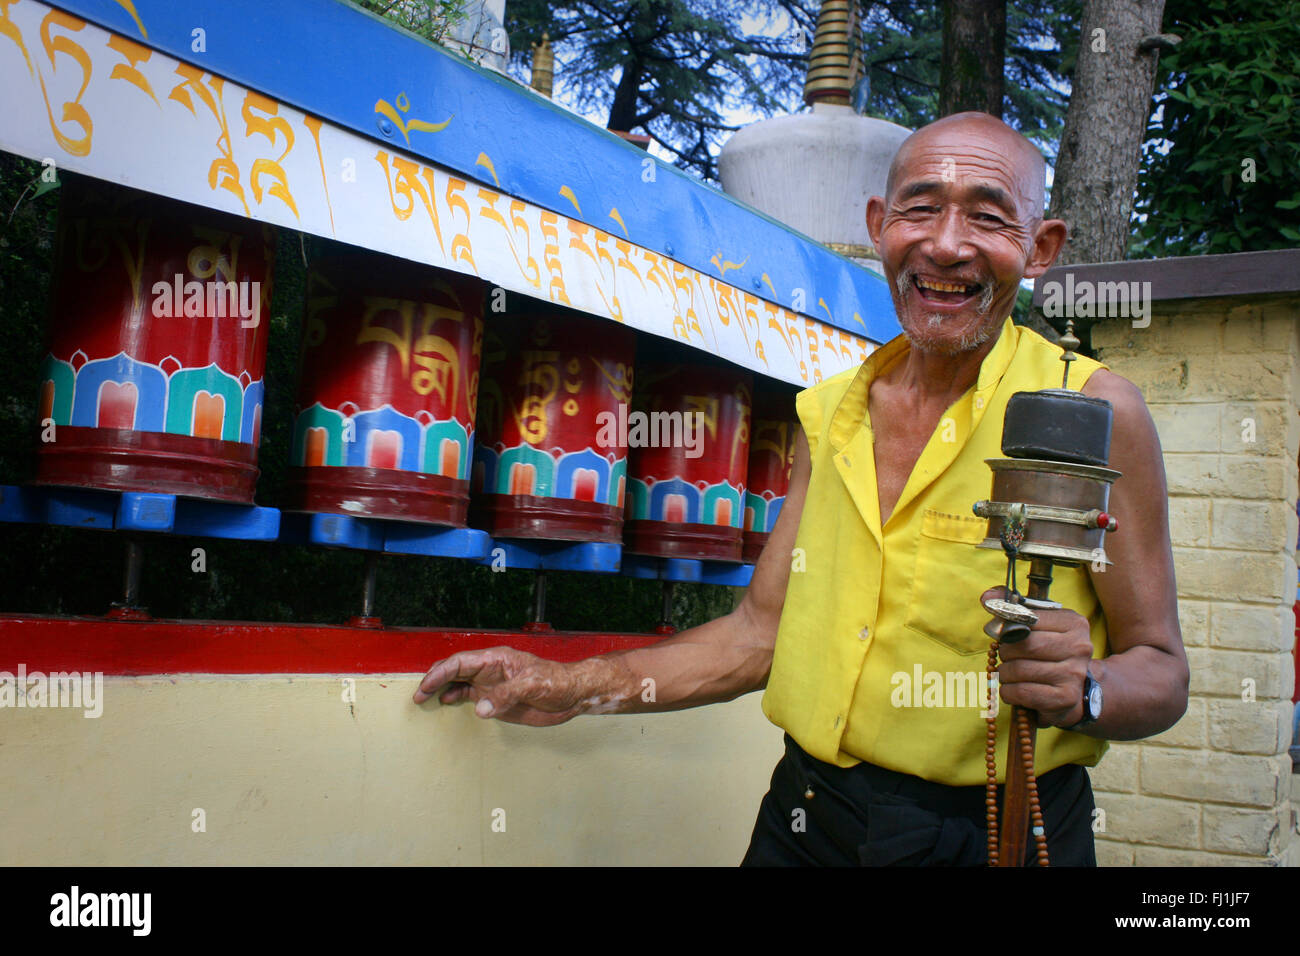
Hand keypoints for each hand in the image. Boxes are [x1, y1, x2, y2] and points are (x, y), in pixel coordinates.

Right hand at [413, 647, 587, 726]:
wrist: (572, 695)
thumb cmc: (557, 682)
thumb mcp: (533, 685)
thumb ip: (507, 695)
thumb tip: (482, 708)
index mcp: (497, 659)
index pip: (461, 662)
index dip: (441, 672)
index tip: (426, 685)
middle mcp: (490, 670)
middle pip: (455, 670)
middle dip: (434, 679)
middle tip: (418, 695)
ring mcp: (492, 685)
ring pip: (458, 682)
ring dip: (441, 689)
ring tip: (423, 699)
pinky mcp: (496, 700)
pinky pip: (469, 696)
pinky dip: (454, 698)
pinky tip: (445, 702)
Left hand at [980, 586, 1093, 728]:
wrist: (1079, 691)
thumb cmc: (1051, 653)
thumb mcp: (1040, 626)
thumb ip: (1013, 606)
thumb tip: (987, 597)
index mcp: (1074, 624)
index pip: (1028, 618)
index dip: (1007, 626)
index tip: (1002, 632)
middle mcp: (1079, 648)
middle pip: (1023, 644)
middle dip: (1006, 651)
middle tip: (1006, 656)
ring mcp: (1073, 675)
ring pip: (1018, 669)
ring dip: (1005, 673)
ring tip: (1011, 674)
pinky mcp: (1064, 699)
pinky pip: (1021, 692)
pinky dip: (1009, 691)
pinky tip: (1014, 689)